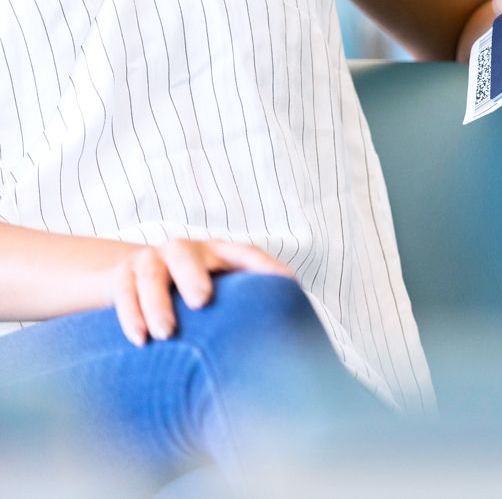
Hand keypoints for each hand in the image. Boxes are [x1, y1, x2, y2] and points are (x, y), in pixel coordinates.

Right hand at [111, 238, 293, 345]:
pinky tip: (140, 339)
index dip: (264, 266)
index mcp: (218, 252)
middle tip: (201, 301)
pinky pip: (123, 293)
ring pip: (151, 276)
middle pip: (186, 256)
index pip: (246, 253)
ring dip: (156, 304)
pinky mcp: (123, 276)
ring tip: (164, 333)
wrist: (134, 275)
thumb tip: (290, 335)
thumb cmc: (192, 290)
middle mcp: (183, 250)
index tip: (282, 284)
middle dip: (193, 276)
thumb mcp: (221, 290)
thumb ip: (247, 306)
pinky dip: (130, 316)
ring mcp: (150, 260)